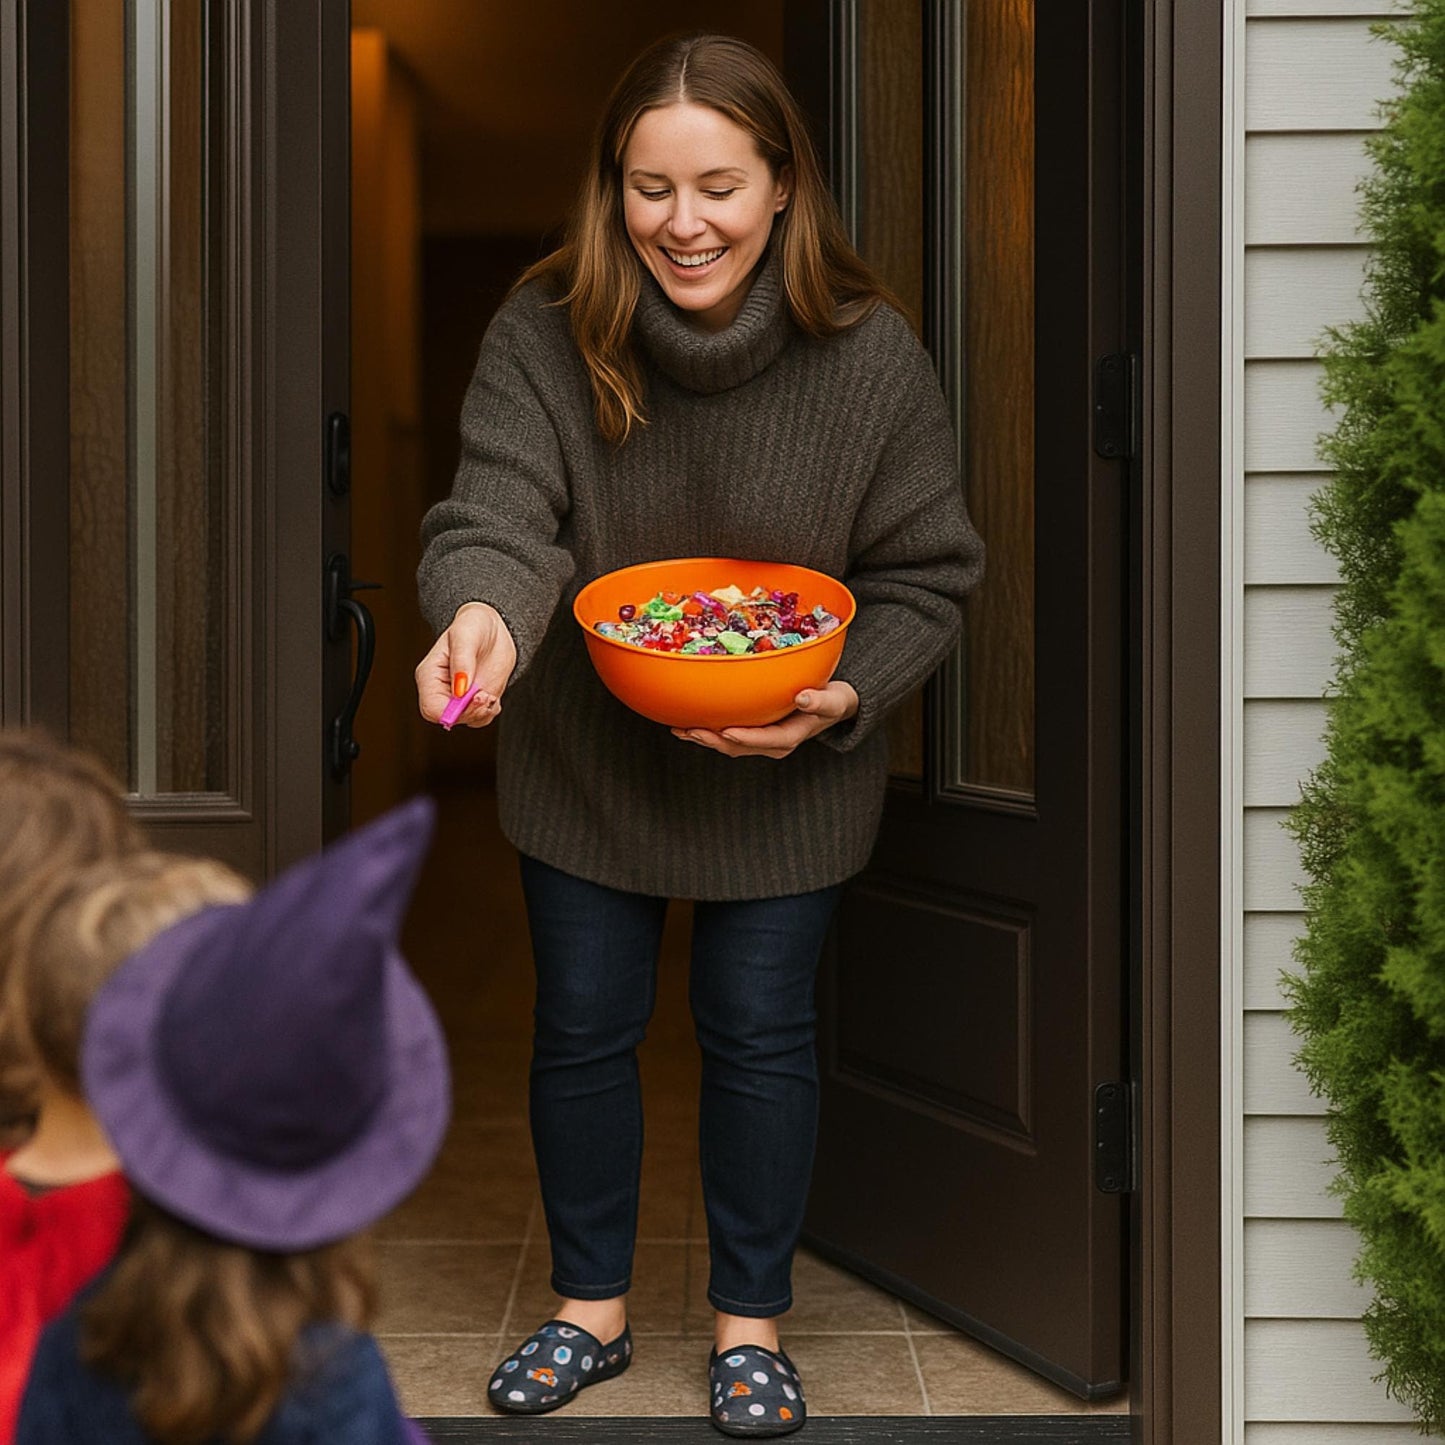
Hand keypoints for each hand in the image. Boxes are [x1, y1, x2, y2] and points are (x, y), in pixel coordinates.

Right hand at [415, 602, 517, 728]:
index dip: (454, 710)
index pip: (432, 708)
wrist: (493, 628)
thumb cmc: (474, 625)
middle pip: (447, 719)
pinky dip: (490, 711)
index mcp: (429, 675)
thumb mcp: (466, 635)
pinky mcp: (471, 701)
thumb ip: (462, 661)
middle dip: (471, 712)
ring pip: (466, 721)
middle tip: (487, 696)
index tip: (476, 696)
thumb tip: (460, 690)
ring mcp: (456, 697)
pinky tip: (493, 695)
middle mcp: (440, 689)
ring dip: (483, 712)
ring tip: (490, 693)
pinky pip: (479, 718)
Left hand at [671, 681, 858, 758]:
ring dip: (704, 738)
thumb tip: (802, 697)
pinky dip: (706, 732)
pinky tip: (686, 724)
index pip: (767, 740)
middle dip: (714, 740)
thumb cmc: (831, 701)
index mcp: (791, 737)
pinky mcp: (751, 735)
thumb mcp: (833, 700)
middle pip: (739, 746)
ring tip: (680, 729)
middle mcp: (772, 744)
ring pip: (728, 745)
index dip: (747, 738)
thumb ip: (819, 701)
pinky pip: (726, 737)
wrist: (830, 707)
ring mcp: (760, 742)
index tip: (727, 730)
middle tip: (691, 730)